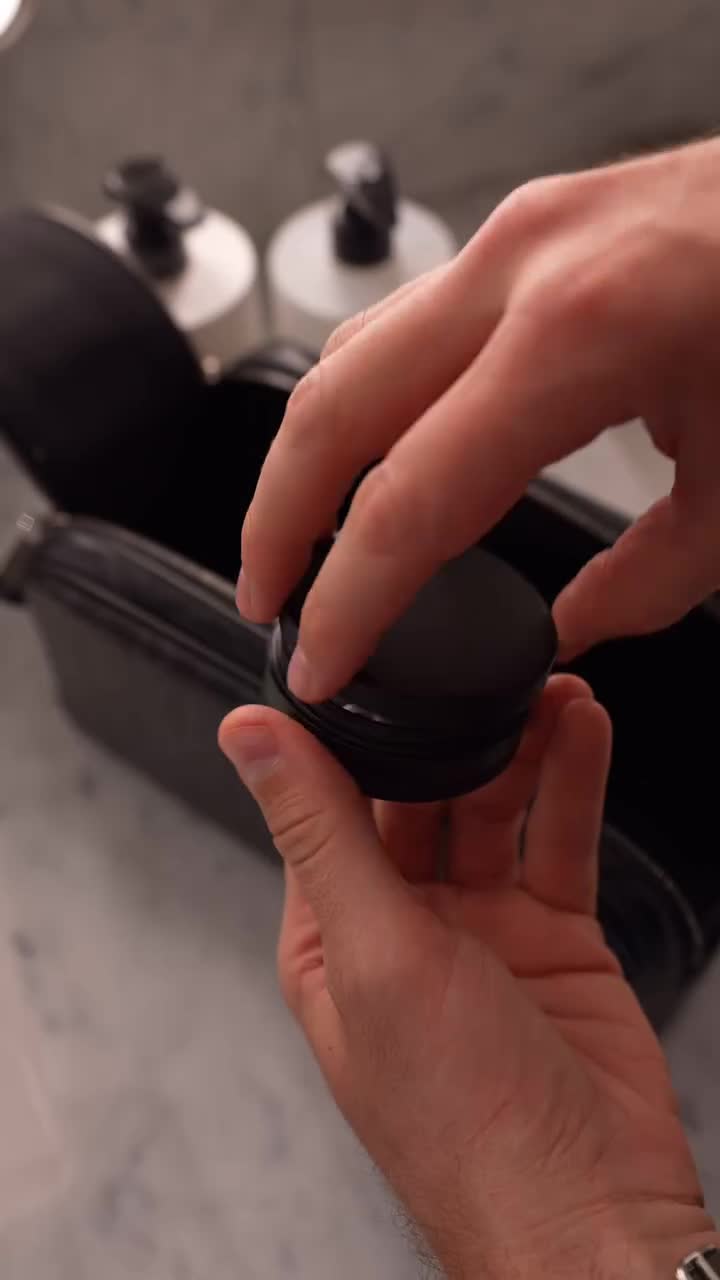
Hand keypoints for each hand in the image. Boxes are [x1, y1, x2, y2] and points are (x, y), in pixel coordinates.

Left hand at [220, 676, 716, 1278]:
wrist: (592, 1212)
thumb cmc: (465, 1123)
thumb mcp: (375, 955)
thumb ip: (321, 832)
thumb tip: (246, 737)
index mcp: (333, 940)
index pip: (328, 809)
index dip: (350, 737)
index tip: (370, 664)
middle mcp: (404, 931)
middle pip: (418, 800)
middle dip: (448, 736)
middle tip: (478, 670)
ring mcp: (483, 934)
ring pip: (493, 810)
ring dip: (517, 747)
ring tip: (547, 686)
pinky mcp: (555, 937)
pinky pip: (559, 841)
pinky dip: (572, 782)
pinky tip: (581, 729)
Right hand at [239, 137, 719, 701]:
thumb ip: (652, 578)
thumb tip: (575, 628)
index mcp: (577, 340)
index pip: (408, 501)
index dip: (347, 601)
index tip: (319, 661)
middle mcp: (520, 272)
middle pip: (330, 411)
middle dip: (276, 520)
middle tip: (264, 598)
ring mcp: (513, 239)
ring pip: (351, 354)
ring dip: (309, 456)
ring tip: (302, 536)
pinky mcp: (523, 233)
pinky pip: (404, 322)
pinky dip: (364, 401)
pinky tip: (373, 452)